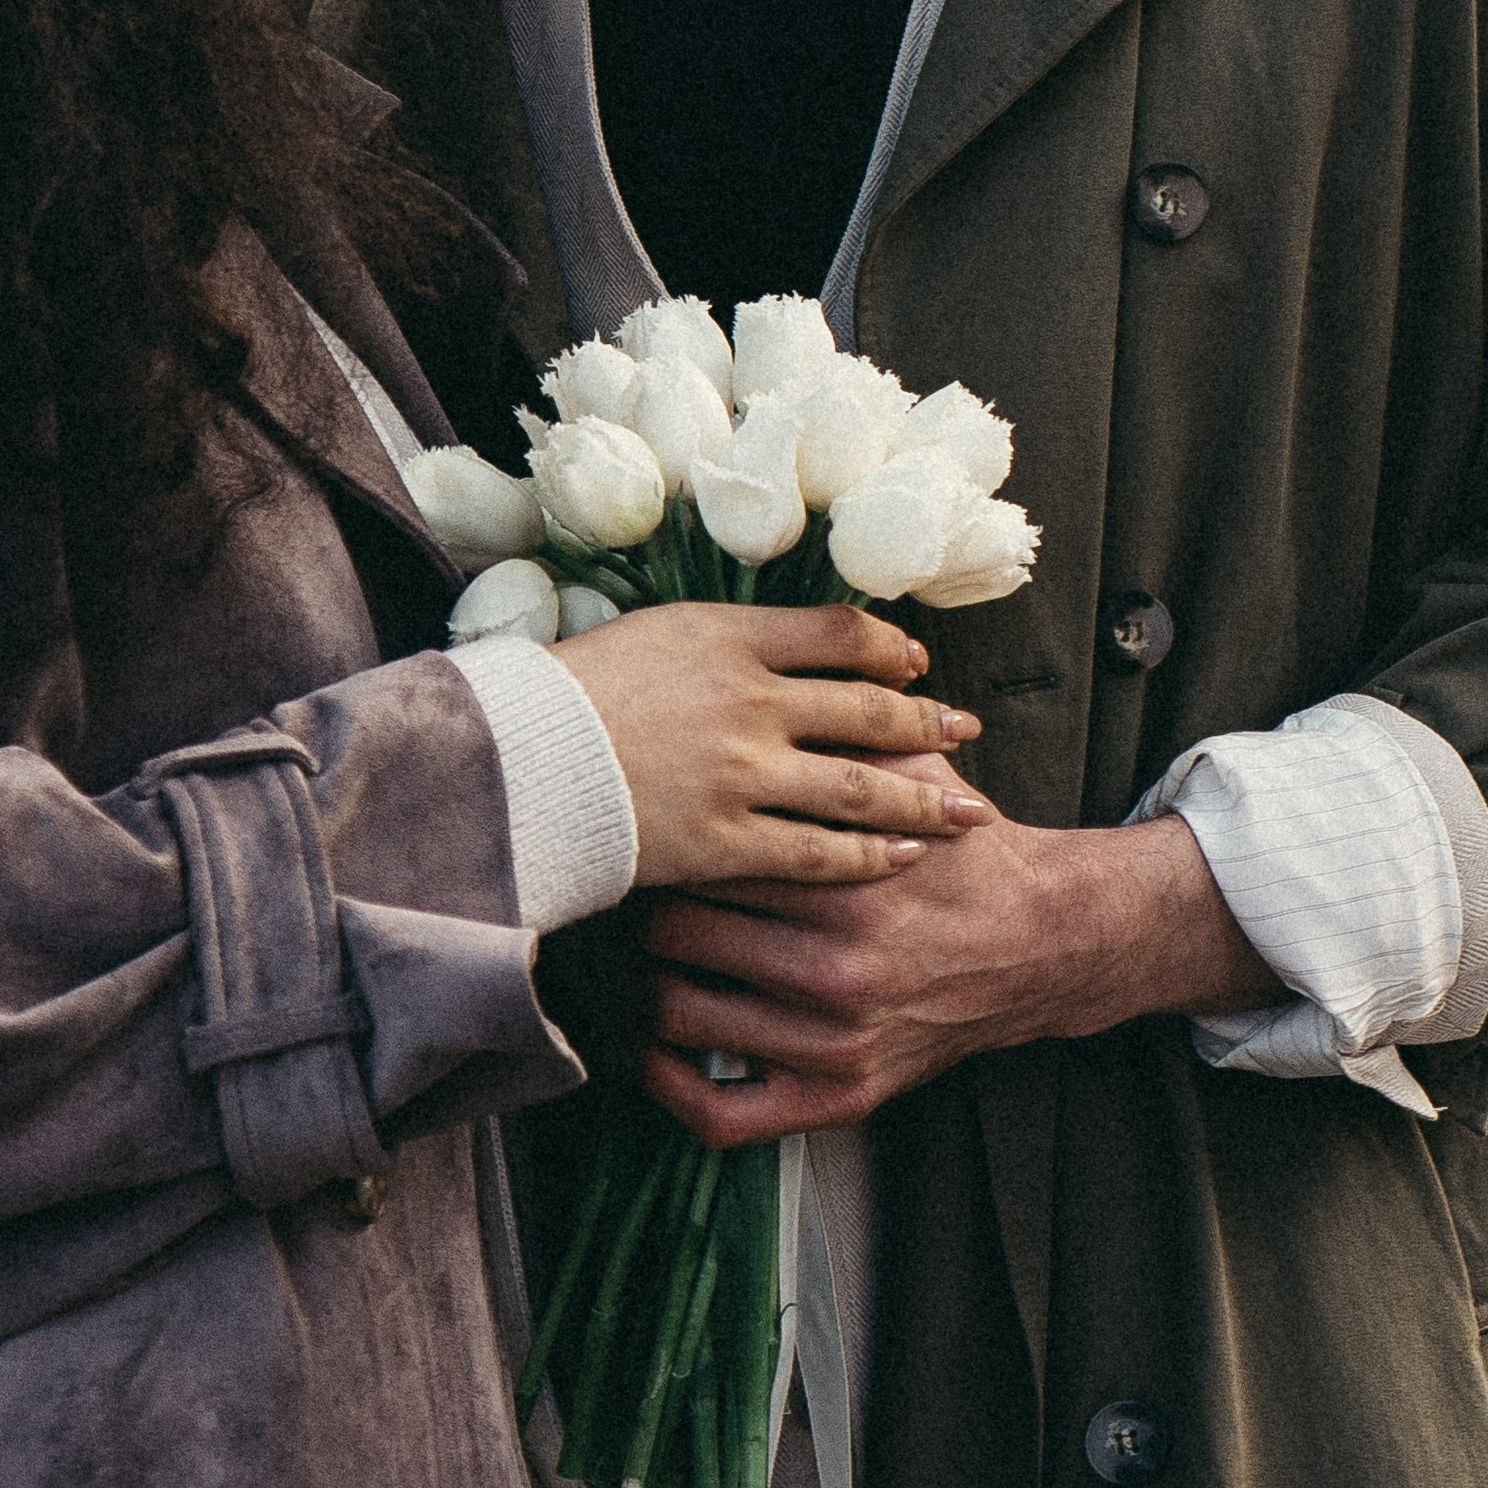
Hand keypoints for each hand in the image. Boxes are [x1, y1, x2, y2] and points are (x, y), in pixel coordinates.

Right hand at [553, 601, 991, 890]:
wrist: (519, 759)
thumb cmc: (574, 689)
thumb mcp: (656, 631)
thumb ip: (727, 640)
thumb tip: (786, 648)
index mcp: (730, 635)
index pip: (841, 633)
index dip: (890, 649)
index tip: (915, 664)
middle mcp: (751, 699)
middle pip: (869, 708)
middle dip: (929, 723)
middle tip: (968, 731)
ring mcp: (743, 773)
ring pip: (858, 786)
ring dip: (921, 796)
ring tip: (966, 806)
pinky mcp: (726, 841)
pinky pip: (817, 853)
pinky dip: (868, 854)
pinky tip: (903, 856)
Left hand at [634, 782, 1284, 1147]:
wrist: (1039, 944)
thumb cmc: (961, 855)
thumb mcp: (917, 774)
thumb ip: (849, 729)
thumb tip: (771, 667)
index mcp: (844, 879)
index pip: (705, 856)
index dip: (664, 837)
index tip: (644, 824)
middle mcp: (834, 966)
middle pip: (676, 933)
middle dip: (645, 905)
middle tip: (629, 886)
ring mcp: (833, 1041)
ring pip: (681, 1015)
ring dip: (643, 986)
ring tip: (627, 956)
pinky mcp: (839, 1096)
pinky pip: (725, 1115)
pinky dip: (674, 1088)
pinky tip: (651, 1053)